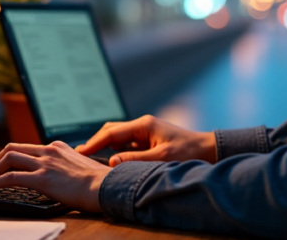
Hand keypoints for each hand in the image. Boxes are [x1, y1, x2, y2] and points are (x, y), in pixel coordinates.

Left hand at [0, 141, 109, 212]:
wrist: (105, 186)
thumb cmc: (98, 181)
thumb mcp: (81, 164)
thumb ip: (67, 164)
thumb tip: (62, 174)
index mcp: (57, 147)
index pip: (28, 147)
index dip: (12, 156)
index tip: (5, 165)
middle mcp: (49, 151)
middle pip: (13, 149)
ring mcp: (45, 163)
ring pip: (9, 159)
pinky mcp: (41, 178)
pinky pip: (11, 177)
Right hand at [75, 114, 216, 165]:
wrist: (207, 150)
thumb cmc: (188, 152)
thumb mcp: (161, 158)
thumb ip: (135, 160)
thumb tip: (112, 162)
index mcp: (143, 125)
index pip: (111, 133)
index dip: (93, 143)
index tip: (79, 152)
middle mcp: (142, 125)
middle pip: (111, 131)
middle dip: (95, 142)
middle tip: (79, 155)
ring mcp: (145, 132)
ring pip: (117, 137)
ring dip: (104, 146)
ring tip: (89, 158)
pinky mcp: (148, 141)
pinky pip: (126, 144)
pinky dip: (115, 151)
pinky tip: (109, 161)